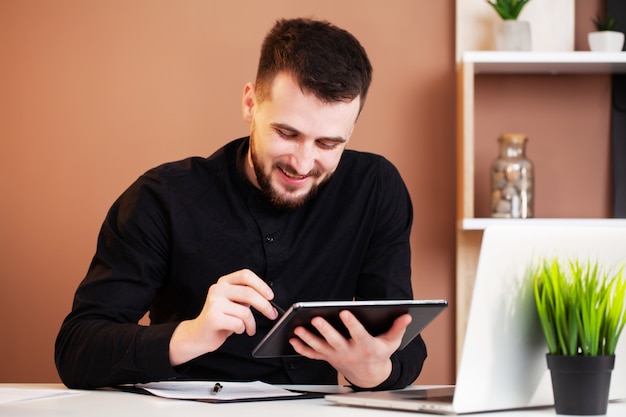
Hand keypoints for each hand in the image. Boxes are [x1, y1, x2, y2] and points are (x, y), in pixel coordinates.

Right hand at [169, 269, 277, 365]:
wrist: (198, 335)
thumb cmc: (220, 319)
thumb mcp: (234, 303)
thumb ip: (246, 297)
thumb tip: (268, 299)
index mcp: (224, 282)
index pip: (246, 275)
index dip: (261, 285)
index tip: (270, 296)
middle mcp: (218, 289)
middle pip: (249, 293)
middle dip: (265, 306)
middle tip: (271, 314)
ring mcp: (214, 302)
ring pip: (245, 312)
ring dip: (252, 324)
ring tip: (249, 328)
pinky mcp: (213, 317)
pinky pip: (238, 323)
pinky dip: (242, 329)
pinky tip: (237, 330)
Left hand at [289, 310, 411, 388]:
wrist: (369, 376)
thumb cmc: (379, 355)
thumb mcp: (392, 342)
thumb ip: (398, 328)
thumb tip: (407, 315)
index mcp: (365, 346)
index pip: (358, 334)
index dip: (351, 323)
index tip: (345, 311)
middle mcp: (349, 352)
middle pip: (335, 341)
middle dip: (325, 330)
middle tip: (316, 319)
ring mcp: (336, 356)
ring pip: (320, 347)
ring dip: (308, 338)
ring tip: (299, 328)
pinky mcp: (328, 357)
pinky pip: (313, 355)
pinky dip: (302, 348)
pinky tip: (293, 339)